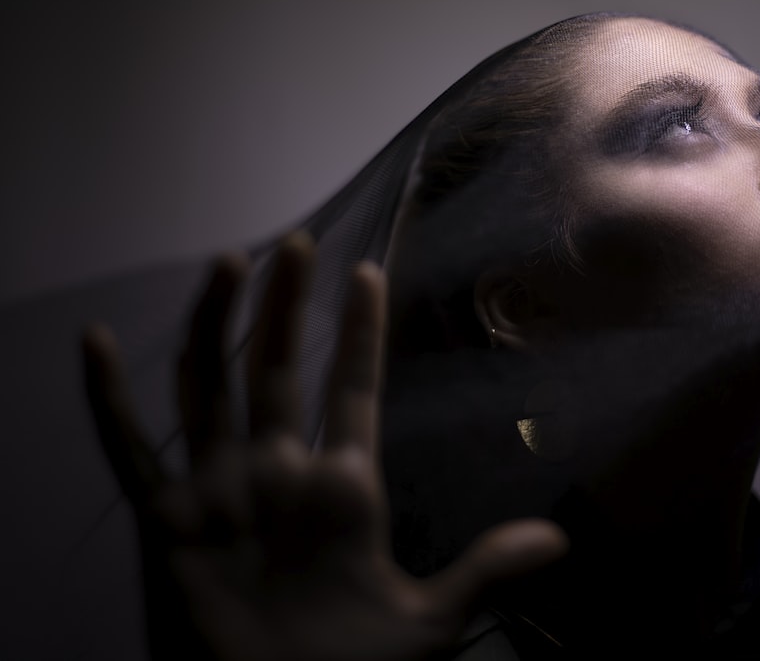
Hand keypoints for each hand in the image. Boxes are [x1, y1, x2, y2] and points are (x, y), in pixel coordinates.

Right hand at [82, 231, 566, 660]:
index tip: (369, 276)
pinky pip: (128, 449)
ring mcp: (219, 491)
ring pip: (210, 386)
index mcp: (342, 487)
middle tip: (295, 243)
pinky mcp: (166, 520)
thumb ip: (485, 571)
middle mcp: (277, 474)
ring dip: (214, 325)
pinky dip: (108, 398)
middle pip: (276, 369)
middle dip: (285, 305)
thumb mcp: (430, 622)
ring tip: (229, 264)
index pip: (352, 388)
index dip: (359, 332)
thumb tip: (556, 544)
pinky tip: (96, 344)